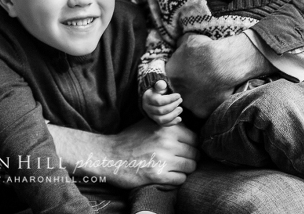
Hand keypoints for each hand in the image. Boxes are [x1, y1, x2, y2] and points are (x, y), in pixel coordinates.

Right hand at [49, 118, 197, 187]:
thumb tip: (188, 126)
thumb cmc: (130, 139)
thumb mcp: (149, 124)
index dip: (192, 145)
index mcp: (167, 128)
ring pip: (191, 167)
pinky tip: (169, 175)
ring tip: (176, 168)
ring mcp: (163, 159)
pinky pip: (180, 179)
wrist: (109, 156)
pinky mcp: (158, 175)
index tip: (187, 149)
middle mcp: (167, 142)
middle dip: (191, 158)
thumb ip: (169, 125)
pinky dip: (177, 179)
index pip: (195, 138)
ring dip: (185, 169)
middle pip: (195, 153)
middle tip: (183, 160)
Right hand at [142, 80, 182, 125]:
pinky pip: (163, 124)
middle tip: (180, 100)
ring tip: (180, 109)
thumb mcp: (158, 85)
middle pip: (160, 111)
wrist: (151, 96)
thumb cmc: (157, 90)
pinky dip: (172, 123)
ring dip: (173, 115)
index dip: (170, 99)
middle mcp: (147, 108)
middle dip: (173, 106)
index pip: (159, 101)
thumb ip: (160, 84)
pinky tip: (179, 119)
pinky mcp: (155, 120)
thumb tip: (162, 84)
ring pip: (161, 120)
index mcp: (148, 98)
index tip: (178, 95)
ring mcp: (151, 115)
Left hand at [166, 32, 273, 117]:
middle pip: (178, 92)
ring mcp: (189, 104)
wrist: (224, 62)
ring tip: (209, 87)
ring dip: (197, 97)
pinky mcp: (202, 112)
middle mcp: (176, 92)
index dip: (178, 76)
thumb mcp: (187, 40)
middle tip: (198, 80)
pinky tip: (216, 93)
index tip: (187, 73)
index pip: (167, 80)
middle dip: (186, 88)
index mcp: (169, 76)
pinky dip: (209, 104)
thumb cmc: (206, 49)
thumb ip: (179, 46)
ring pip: (191, 102)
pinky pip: (204, 110)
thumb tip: (178, 46)